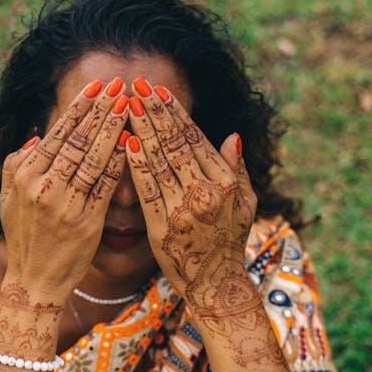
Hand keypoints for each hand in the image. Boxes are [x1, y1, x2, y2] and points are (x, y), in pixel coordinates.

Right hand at [0, 78, 129, 300]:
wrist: (34, 282)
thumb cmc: (23, 238)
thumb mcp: (7, 200)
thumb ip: (15, 165)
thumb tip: (36, 136)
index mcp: (25, 177)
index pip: (58, 134)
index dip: (79, 108)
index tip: (97, 87)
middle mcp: (44, 187)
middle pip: (78, 140)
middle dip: (101, 108)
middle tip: (119, 84)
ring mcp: (66, 205)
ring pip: (94, 158)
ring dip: (113, 128)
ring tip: (128, 104)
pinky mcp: (87, 222)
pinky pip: (106, 185)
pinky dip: (119, 162)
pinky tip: (132, 142)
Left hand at [125, 78, 259, 335]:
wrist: (217, 285)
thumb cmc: (230, 241)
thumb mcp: (246, 204)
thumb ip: (238, 168)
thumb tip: (232, 135)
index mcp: (226, 182)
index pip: (195, 138)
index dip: (174, 113)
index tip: (157, 91)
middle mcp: (207, 192)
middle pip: (174, 143)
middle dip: (153, 111)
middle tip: (135, 86)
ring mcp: (184, 209)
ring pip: (159, 160)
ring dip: (141, 129)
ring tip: (125, 105)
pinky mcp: (162, 227)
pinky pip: (147, 190)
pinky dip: (136, 165)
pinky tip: (125, 142)